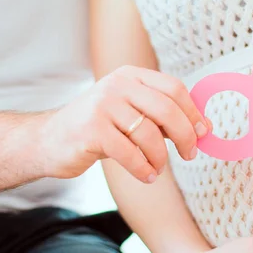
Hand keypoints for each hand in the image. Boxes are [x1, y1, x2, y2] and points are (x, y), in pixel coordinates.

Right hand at [39, 65, 209, 182]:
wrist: (48, 140)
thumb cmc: (99, 128)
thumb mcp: (131, 114)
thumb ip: (162, 117)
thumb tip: (203, 128)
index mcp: (131, 75)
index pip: (174, 88)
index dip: (193, 112)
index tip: (203, 133)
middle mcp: (117, 84)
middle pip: (167, 109)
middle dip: (185, 135)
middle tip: (190, 154)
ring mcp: (102, 105)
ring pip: (150, 134)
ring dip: (161, 157)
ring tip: (159, 168)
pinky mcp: (91, 130)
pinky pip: (130, 153)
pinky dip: (144, 169)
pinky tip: (147, 176)